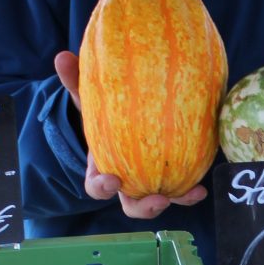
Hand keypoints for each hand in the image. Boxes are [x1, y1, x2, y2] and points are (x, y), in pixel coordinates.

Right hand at [54, 49, 207, 216]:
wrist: (129, 111)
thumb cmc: (105, 110)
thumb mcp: (90, 97)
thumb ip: (77, 81)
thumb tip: (62, 57)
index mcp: (104, 168)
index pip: (98, 187)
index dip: (103, 187)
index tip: (112, 180)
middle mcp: (128, 181)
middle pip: (132, 205)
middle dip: (143, 207)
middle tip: (156, 199)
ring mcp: (150, 182)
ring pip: (161, 201)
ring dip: (175, 200)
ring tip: (190, 194)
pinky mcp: (172, 177)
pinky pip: (181, 189)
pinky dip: (190, 191)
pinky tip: (201, 188)